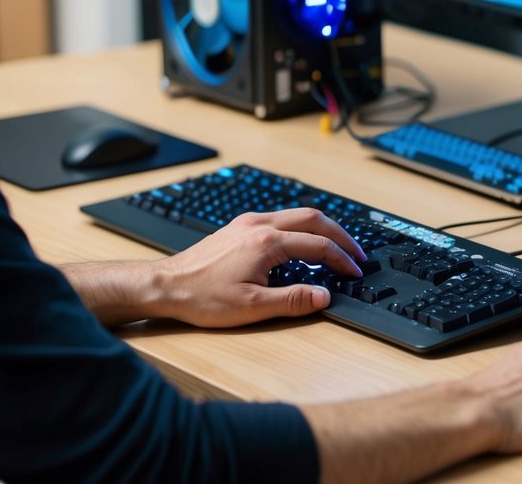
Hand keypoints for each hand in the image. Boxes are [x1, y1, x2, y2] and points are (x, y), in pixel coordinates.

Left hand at [150, 207, 365, 327]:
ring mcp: (248, 222)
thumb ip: (294, 300)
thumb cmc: (202, 297)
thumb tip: (325, 296)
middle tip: (356, 253)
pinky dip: (302, 227)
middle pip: (314, 218)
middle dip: (340, 235)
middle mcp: (260, 225)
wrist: (165, 285)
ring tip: (336, 246)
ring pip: (298, 214)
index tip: (354, 271)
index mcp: (268, 242)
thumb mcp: (253, 307)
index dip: (342, 259)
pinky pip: (281, 218)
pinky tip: (303, 242)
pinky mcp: (239, 227)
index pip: (318, 246)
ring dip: (322, 228)